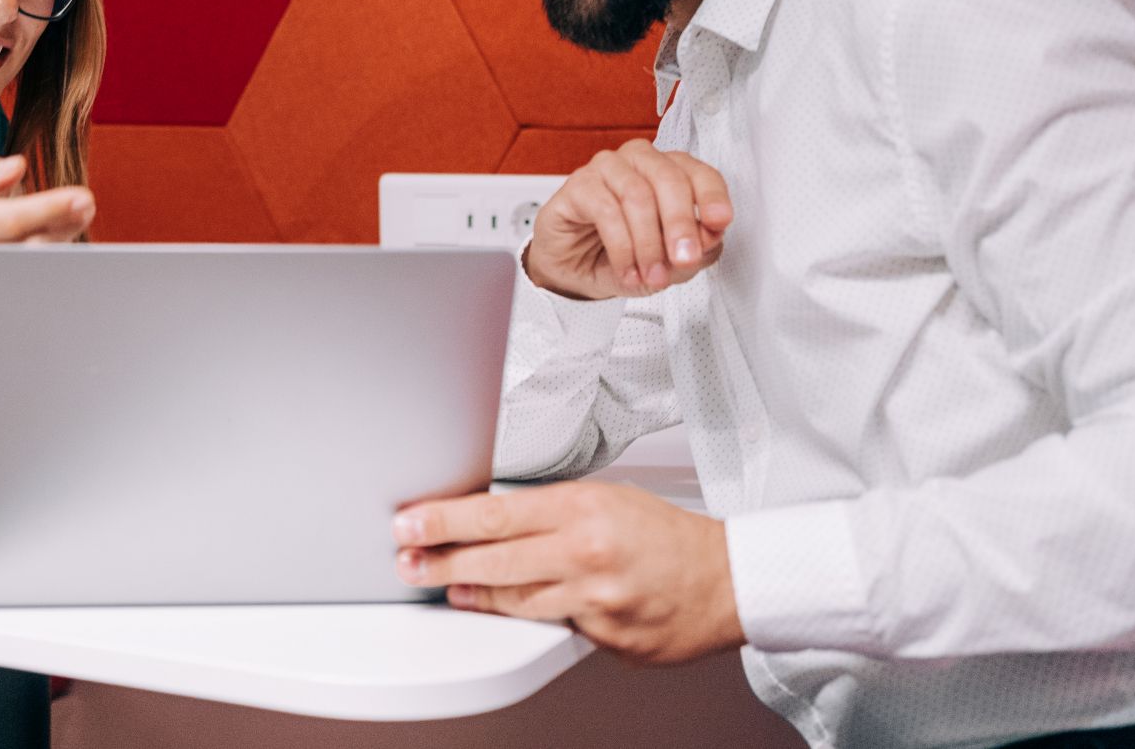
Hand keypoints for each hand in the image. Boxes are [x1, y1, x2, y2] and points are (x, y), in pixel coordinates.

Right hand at [0, 154, 94, 363]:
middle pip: (27, 244)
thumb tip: (19, 165)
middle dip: (62, 224)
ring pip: (29, 263)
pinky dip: (47, 257)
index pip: (9, 218)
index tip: (81, 195)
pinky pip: (23, 275)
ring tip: (80, 213)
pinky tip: (62, 236)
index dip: (47, 208)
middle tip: (87, 202)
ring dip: (60, 239)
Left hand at [392, 480, 743, 664]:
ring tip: (445, 587)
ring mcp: (594, 598)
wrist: (727, 580)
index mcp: (583, 509)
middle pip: (493, 559)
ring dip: (472, 593)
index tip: (410, 522)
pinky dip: (526, 617)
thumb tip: (492, 517)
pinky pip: (552, 625)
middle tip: (408, 560)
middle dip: (440, 560)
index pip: (494, 513)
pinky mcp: (605, 635)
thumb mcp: (606, 498)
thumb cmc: (667, 536)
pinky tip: (502, 610)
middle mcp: (585, 552)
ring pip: (515, 599)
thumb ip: (550, 510)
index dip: (443, 520)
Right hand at [525, 140, 731, 298]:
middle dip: (680, 224)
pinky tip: (627, 271)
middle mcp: (641, 162)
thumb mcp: (670, 262)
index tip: (719, 222)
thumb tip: (710, 237)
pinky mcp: (578, 184)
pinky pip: (605, 210)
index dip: (712, 196)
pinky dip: (621, 248)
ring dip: (648, 243)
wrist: (576, 270)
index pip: (699, 173)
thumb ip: (697, 250)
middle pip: (669, 179)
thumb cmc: (624, 255)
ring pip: (637, 195)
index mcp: (671, 171)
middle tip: (684, 259)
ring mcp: (607, 168)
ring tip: (652, 276)